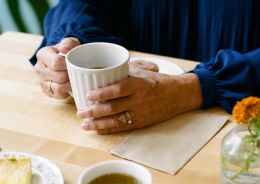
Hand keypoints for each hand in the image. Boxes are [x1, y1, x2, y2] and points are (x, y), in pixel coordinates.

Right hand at [34, 37, 79, 97]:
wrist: (63, 60)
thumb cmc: (67, 51)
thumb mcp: (70, 43)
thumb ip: (68, 43)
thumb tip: (64, 49)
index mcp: (43, 54)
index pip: (56, 63)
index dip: (68, 65)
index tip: (74, 64)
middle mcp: (39, 68)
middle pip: (59, 76)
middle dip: (71, 75)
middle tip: (77, 72)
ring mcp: (41, 81)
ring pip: (58, 88)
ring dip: (69, 85)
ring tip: (74, 79)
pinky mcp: (46, 91)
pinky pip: (58, 95)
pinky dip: (67, 92)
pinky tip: (70, 85)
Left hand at [77, 69, 202, 133]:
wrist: (179, 95)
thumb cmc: (157, 81)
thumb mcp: (142, 72)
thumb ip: (123, 73)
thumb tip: (100, 70)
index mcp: (139, 84)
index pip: (118, 89)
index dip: (102, 93)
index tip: (88, 95)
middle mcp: (139, 100)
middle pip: (113, 107)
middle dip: (94, 111)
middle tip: (80, 112)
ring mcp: (141, 113)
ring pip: (116, 121)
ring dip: (98, 124)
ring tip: (84, 124)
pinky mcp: (142, 123)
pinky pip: (123, 128)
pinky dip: (109, 129)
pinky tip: (98, 130)